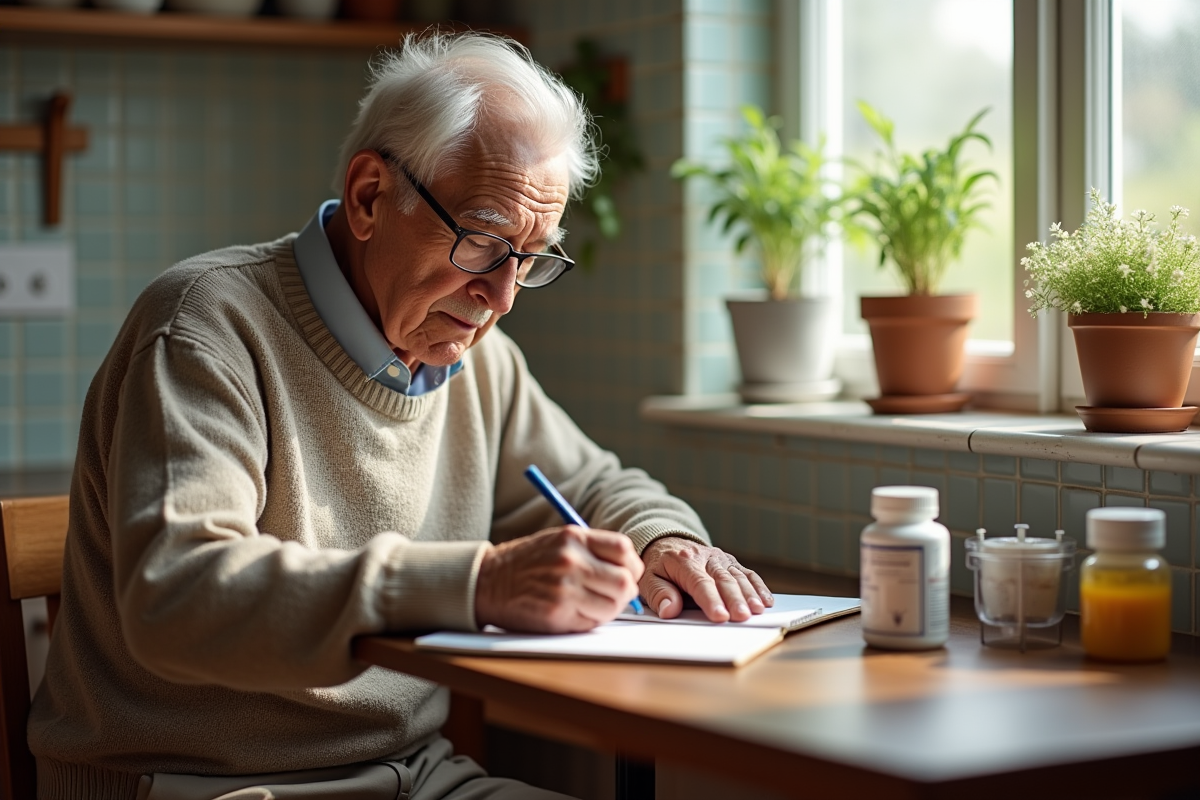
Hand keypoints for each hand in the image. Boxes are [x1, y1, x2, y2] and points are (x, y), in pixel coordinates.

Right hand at [475, 526, 643, 633]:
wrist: (486, 582)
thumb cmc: (525, 564)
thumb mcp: (557, 542)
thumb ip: (591, 551)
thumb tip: (629, 572)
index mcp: (573, 538)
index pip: (623, 549)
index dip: (631, 565)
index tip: (625, 574)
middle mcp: (570, 560)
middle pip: (624, 580)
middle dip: (625, 592)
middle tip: (613, 596)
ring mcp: (564, 588)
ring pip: (613, 605)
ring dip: (608, 609)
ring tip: (591, 605)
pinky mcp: (557, 613)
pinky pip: (593, 622)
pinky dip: (591, 621)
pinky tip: (575, 613)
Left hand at [639, 537, 773, 622]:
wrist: (666, 543)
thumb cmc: (658, 566)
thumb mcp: (647, 579)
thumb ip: (658, 594)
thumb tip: (669, 610)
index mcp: (683, 561)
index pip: (699, 582)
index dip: (710, 600)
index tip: (719, 616)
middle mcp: (705, 557)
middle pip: (723, 580)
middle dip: (734, 599)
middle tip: (743, 616)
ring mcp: (720, 558)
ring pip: (738, 576)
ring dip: (749, 594)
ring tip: (757, 610)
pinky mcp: (730, 562)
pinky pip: (747, 573)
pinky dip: (758, 586)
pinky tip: (766, 600)